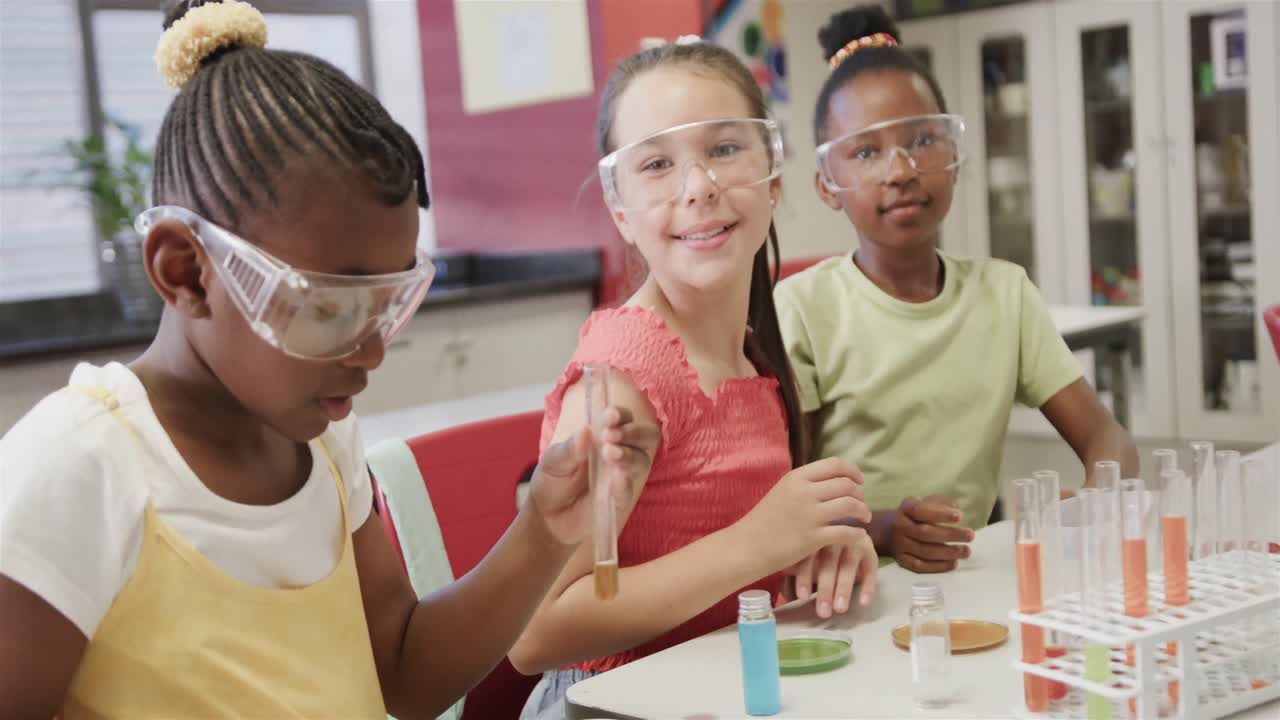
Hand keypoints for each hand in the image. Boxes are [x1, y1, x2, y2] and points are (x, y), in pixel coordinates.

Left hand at [527, 407, 651, 545]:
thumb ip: (568, 449)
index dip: (621, 414)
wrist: (548, 516)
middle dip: (633, 431)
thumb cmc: (554, 480)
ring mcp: (622, 475)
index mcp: (604, 435)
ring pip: (642, 460)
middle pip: (645, 435)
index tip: (609, 416)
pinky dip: (624, 481)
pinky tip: (616, 476)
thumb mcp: (553, 461)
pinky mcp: (619, 499)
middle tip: (610, 435)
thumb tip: (585, 432)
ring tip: (609, 453)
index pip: (623, 418)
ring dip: (629, 454)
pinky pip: (629, 489)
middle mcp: (620, 451)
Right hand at [737, 458, 870, 573]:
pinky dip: (857, 533)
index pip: (835, 465)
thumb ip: (805, 484)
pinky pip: (846, 532)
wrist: (747, 546)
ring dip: (863, 510)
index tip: (859, 481)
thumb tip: (832, 480)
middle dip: (859, 494)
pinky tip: (859, 536)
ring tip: (864, 518)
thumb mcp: (783, 492)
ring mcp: (810, 515)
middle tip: (861, 503)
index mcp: (797, 477)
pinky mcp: (813, 538)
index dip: (853, 471)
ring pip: (850, 505)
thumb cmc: (764, 520)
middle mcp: (805, 492)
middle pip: (846, 485)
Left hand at [790, 528, 877, 617]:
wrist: (843, 532)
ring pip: (848, 565)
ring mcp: (854, 540)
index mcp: (813, 534)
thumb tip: (774, 580)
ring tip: (840, 610)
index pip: (808, 555)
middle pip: (828, 562)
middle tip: (823, 612)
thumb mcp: (802, 552)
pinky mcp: (870, 550)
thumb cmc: (815, 549)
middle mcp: (834, 535)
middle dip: (825, 588)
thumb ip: (792, 563)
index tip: (800, 597)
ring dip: (844, 588)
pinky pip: (871, 569)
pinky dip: (868, 586)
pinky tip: (864, 603)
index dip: (804, 576)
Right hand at [890, 495, 974, 572]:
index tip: (960, 516)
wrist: (889, 531)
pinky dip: (939, 566)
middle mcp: (900, 526)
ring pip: (924, 551)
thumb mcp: (925, 502)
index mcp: (906, 508)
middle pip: (925, 532)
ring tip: (966, 551)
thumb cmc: (916, 515)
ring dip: (948, 553)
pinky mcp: (902, 560)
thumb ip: (941, 503)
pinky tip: (954, 563)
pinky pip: (920, 566)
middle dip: (950, 535)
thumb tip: (955, 508)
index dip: (941, 514)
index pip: (921, 510)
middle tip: (970, 535)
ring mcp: (900, 544)